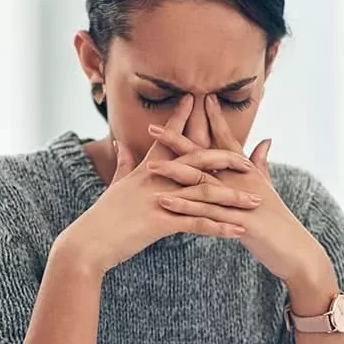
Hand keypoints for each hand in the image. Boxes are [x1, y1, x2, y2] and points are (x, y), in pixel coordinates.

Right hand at [58, 95, 264, 273]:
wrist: (87, 243)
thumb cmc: (101, 219)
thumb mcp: (113, 186)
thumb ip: (121, 164)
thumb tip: (120, 144)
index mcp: (144, 171)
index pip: (168, 140)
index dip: (181, 119)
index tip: (195, 100)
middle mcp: (154, 181)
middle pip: (196, 162)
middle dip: (225, 159)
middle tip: (248, 159)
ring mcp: (158, 200)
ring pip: (204, 194)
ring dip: (233, 198)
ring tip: (256, 201)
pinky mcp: (160, 223)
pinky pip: (197, 224)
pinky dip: (220, 227)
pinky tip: (239, 230)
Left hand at [147, 95, 333, 288]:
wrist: (293, 249)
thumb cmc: (277, 221)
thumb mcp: (268, 188)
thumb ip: (262, 164)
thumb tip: (265, 140)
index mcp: (247, 172)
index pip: (226, 140)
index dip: (213, 118)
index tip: (199, 98)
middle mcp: (242, 180)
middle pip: (206, 154)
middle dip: (178, 140)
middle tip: (152, 126)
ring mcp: (239, 200)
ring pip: (202, 181)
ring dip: (175, 172)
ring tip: (150, 166)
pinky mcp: (237, 221)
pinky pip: (205, 211)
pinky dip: (185, 205)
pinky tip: (164, 201)